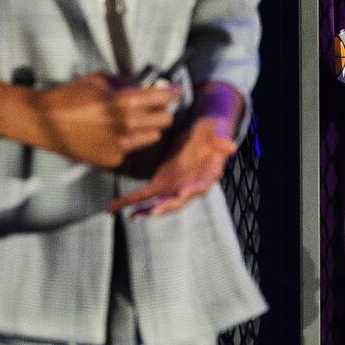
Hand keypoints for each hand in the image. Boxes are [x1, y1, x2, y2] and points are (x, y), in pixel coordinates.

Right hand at [26, 73, 179, 168]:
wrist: (43, 121)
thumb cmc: (68, 97)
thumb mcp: (98, 81)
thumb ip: (124, 84)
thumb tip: (144, 86)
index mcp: (122, 102)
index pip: (161, 98)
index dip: (171, 94)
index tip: (175, 92)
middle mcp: (125, 125)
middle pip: (165, 121)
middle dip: (163, 112)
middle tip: (158, 109)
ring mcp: (120, 145)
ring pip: (153, 137)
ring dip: (148, 129)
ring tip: (134, 123)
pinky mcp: (112, 159)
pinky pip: (132, 150)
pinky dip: (128, 142)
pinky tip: (113, 136)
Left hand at [111, 106, 239, 217]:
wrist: (204, 129)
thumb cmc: (214, 130)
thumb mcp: (219, 131)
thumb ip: (223, 139)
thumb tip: (230, 146)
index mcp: (207, 175)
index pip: (200, 186)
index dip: (192, 191)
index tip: (183, 193)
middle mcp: (190, 185)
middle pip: (177, 200)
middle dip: (164, 207)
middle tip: (152, 212)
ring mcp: (175, 185)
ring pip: (158, 202)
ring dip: (144, 210)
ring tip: (131, 215)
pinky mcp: (162, 181)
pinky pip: (144, 194)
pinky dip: (130, 201)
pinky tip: (114, 207)